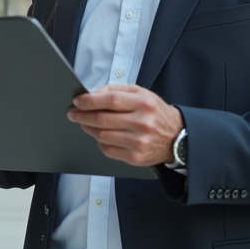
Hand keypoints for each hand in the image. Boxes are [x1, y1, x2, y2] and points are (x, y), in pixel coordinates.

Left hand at [67, 84, 183, 166]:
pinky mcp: (135, 157)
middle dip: (82, 116)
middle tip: (72, 113)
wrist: (177, 137)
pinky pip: (108, 150)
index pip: (110, 101)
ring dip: (88, 128)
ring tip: (83, 122)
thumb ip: (117, 91)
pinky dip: (99, 142)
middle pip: (102, 119)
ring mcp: (139, 142)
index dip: (89, 101)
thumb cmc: (155, 112)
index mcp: (144, 104)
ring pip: (102, 136)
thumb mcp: (141, 93)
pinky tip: (99, 135)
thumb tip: (92, 94)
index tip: (77, 101)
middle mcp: (142, 123)